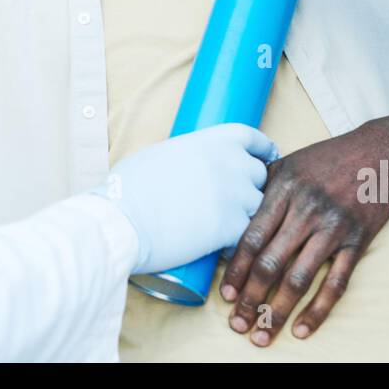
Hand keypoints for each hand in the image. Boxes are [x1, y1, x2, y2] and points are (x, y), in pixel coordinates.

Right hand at [100, 123, 279, 274]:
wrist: (122, 218)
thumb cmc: (129, 187)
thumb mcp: (160, 154)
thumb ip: (185, 156)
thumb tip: (188, 164)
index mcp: (213, 140)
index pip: (252, 138)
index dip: (262, 149)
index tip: (267, 157)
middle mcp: (230, 163)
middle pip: (261, 175)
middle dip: (253, 188)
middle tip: (240, 203)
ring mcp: (234, 195)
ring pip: (260, 208)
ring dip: (250, 218)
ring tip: (231, 231)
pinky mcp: (231, 227)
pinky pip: (249, 236)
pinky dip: (240, 245)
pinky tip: (229, 250)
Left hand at [221, 113, 388, 344]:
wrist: (378, 153)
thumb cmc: (327, 159)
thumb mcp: (288, 162)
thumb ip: (261, 188)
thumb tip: (231, 216)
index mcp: (284, 189)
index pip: (252, 236)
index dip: (236, 270)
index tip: (226, 294)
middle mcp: (306, 209)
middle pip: (271, 262)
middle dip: (251, 298)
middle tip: (238, 323)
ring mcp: (333, 227)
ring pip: (299, 278)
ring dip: (278, 311)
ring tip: (263, 334)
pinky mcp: (357, 241)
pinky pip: (336, 283)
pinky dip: (318, 310)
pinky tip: (303, 330)